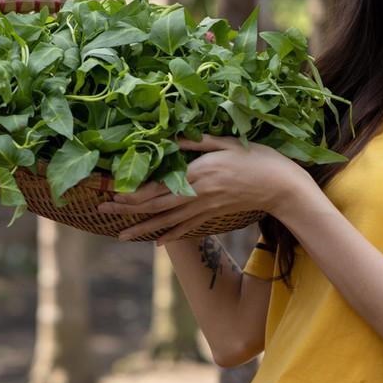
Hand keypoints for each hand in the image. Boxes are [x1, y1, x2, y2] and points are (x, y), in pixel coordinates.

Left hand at [96, 134, 309, 241]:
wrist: (281, 186)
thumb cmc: (257, 159)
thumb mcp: (226, 142)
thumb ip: (196, 141)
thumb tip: (169, 138)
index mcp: (198, 173)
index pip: (157, 185)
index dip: (131, 190)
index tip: (110, 190)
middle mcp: (197, 194)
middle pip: (155, 204)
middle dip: (127, 209)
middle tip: (101, 212)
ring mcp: (206, 208)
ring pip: (167, 220)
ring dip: (142, 228)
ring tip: (121, 235)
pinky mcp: (214, 215)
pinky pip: (188, 228)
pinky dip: (171, 236)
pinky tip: (158, 243)